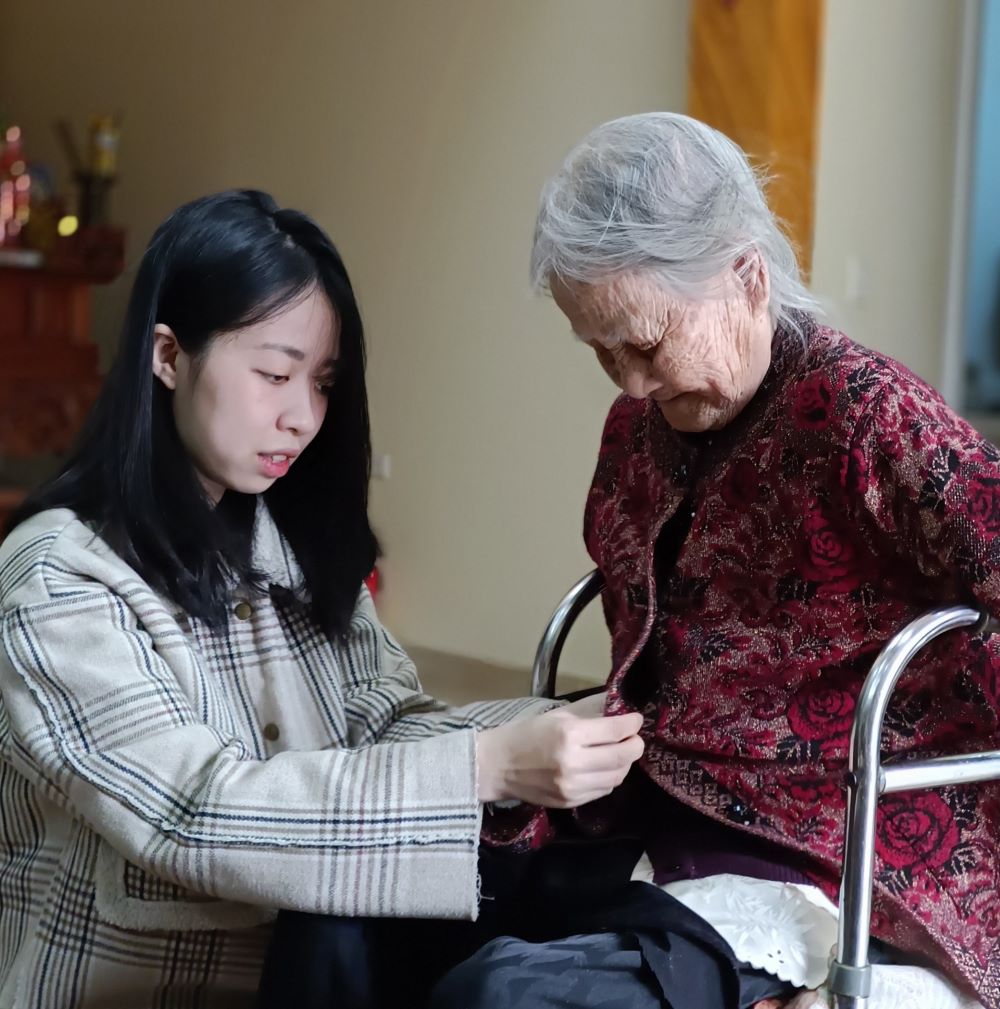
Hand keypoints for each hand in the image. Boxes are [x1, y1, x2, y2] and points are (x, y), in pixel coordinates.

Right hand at [476, 696, 643, 807]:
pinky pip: (603, 790)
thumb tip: (616, 704)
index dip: (631, 724)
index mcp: (569, 735)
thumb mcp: (556, 715)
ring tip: (619, 752)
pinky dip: (610, 777)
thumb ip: (589, 710)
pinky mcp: (571, 802)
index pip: (614, 731)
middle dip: (635, 745)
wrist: (497, 766)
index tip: (636, 719)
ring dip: (624, 763)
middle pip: (622, 756)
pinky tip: (603, 767)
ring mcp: (573, 787)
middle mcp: (573, 763)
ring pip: (617, 776)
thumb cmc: (526, 734)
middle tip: (634, 737)